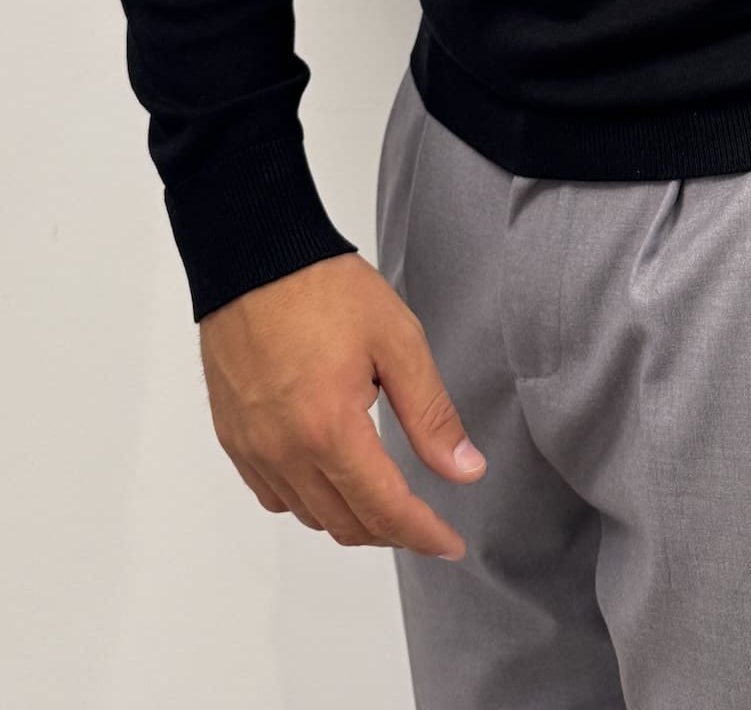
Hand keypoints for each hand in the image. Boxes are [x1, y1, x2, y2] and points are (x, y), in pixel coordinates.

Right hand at [199, 251, 485, 559]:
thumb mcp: (397, 340)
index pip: (384, 509)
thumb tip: (465, 471)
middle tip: (426, 520)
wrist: (253, 258)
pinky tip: (332, 475)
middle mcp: (285, 451)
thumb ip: (431, 414)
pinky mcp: (233, 438)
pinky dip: (308, 500)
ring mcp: (253, 448)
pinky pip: (274, 495)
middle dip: (391, 531)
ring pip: (308, 516)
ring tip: (384, 496)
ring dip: (350, 517)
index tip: (450, 544)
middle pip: (345, 522)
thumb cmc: (326, 289)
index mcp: (329, 429)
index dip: (423, 534)